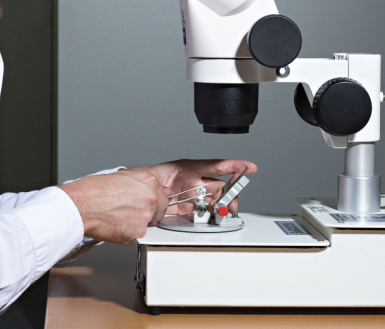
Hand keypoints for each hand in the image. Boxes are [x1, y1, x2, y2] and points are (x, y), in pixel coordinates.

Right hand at [58, 169, 167, 244]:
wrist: (81, 205)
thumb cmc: (93, 190)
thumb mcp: (120, 176)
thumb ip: (138, 183)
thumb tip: (146, 188)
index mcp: (148, 182)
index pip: (162, 196)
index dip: (152, 202)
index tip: (145, 204)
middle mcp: (150, 199)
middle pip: (157, 212)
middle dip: (146, 214)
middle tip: (128, 212)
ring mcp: (145, 217)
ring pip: (146, 224)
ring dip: (134, 223)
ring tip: (116, 216)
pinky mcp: (137, 233)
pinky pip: (135, 235)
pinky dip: (125, 233)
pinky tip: (113, 224)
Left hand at [134, 159, 257, 217]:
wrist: (135, 193)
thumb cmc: (148, 178)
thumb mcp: (163, 176)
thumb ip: (182, 181)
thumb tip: (184, 194)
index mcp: (190, 168)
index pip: (216, 166)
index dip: (234, 166)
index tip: (249, 167)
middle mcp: (193, 181)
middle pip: (218, 187)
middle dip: (230, 195)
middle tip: (233, 204)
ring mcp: (190, 195)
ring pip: (213, 201)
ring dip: (220, 208)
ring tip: (222, 213)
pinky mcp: (185, 208)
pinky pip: (201, 213)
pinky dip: (207, 217)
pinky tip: (210, 219)